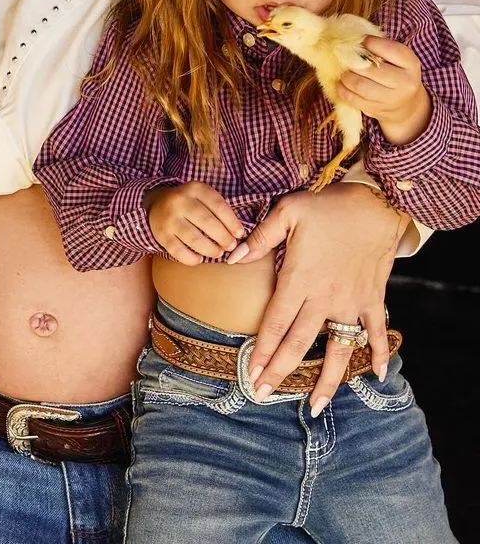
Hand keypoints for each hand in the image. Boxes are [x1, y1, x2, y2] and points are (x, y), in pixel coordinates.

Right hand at [146, 180, 246, 264]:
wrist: (156, 204)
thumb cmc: (189, 204)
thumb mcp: (202, 197)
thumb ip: (218, 210)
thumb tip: (237, 234)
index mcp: (194, 189)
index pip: (218, 205)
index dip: (231, 222)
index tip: (239, 234)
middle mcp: (180, 201)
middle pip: (207, 222)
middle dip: (223, 238)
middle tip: (230, 246)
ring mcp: (169, 218)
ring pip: (194, 238)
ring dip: (210, 249)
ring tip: (218, 252)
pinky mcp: (161, 234)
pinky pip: (178, 251)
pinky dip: (192, 258)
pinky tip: (199, 258)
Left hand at [232, 181, 405, 412]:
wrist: (375, 204)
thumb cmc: (327, 206)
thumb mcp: (287, 211)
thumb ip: (259, 237)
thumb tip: (231, 256)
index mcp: (299, 279)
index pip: (275, 323)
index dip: (262, 351)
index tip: (251, 373)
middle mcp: (325, 297)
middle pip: (299, 343)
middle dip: (280, 371)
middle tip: (263, 394)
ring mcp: (351, 302)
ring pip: (338, 349)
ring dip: (328, 380)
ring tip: (315, 405)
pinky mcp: (373, 299)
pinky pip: (376, 331)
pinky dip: (379, 353)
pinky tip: (376, 375)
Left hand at [339, 35, 430, 144]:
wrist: (407, 105)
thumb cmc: (396, 73)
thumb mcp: (397, 59)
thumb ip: (380, 48)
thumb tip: (352, 39)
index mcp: (411, 64)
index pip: (390, 50)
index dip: (371, 43)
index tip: (361, 41)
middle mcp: (405, 82)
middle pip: (371, 69)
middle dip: (353, 62)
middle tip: (344, 58)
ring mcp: (392, 99)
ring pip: (360, 86)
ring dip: (346, 77)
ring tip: (344, 73)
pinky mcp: (378, 110)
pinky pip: (354, 99)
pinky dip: (343, 90)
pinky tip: (341, 84)